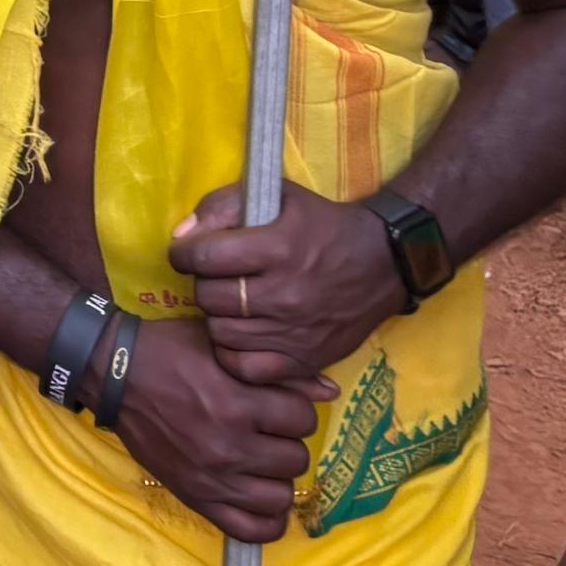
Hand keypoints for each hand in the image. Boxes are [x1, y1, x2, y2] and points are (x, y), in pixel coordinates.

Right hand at [108, 311, 320, 544]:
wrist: (115, 373)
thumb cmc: (171, 350)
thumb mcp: (224, 347)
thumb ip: (279, 371)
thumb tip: (331, 391)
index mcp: (237, 403)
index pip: (303, 420)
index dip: (295, 409)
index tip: (278, 404)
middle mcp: (228, 447)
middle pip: (295, 459)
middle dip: (287, 441)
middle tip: (268, 430)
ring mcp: (212, 479)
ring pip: (280, 496)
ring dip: (277, 477)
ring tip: (262, 460)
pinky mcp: (196, 499)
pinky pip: (251, 530)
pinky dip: (265, 519)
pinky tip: (259, 495)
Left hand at [174, 184, 410, 387]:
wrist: (382, 263)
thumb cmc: (324, 225)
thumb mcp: (278, 197)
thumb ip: (224, 206)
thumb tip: (182, 235)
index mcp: (278, 248)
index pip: (205, 256)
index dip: (183, 253)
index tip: (186, 253)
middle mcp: (285, 294)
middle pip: (210, 297)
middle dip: (203, 283)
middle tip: (216, 277)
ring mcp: (295, 332)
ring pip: (222, 333)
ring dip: (217, 316)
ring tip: (230, 304)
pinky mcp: (305, 360)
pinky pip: (247, 369)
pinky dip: (233, 354)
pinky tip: (239, 336)